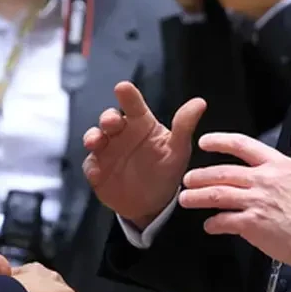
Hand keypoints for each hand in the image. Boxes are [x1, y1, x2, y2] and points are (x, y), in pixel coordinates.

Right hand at [83, 82, 206, 226]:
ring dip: (93, 137)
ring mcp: (107, 151)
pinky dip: (92, 168)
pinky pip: (91, 166)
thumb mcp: (178, 150)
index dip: (127, 95)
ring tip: (95, 142)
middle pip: (109, 119)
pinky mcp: (97, 170)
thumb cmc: (166, 170)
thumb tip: (199, 103)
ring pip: (95, 138)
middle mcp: (121, 133)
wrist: (153, 204)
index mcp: (141, 123)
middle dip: (107, 118)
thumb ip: (184, 126)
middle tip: (111, 122)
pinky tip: (97, 172)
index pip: (133, 105)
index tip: (122, 88)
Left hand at [179, 112, 290, 272]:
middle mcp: (263, 180)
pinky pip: (225, 221)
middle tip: (187, 178)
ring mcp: (257, 202)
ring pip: (217, 195)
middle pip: (222, 172)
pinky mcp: (254, 225)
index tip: (204, 142)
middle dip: (199, 175)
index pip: (241, 144)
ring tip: (186, 199)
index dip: (219, 141)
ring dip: (197, 197)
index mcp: (276, 164)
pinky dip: (213, 224)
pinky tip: (210, 226)